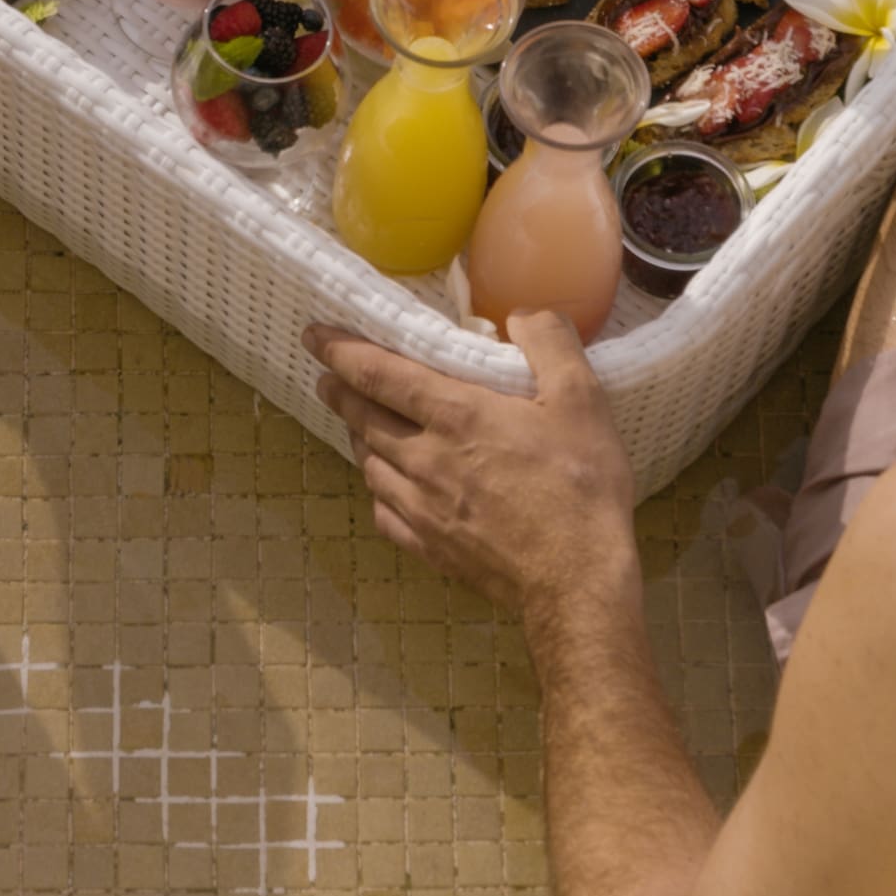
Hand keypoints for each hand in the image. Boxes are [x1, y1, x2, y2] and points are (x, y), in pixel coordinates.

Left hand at [304, 313, 639, 624]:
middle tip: (327, 375)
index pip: (380, 374)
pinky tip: (385, 489)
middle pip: (364, 418)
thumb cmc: (580, 485)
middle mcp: (426, 459)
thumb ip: (549, 343)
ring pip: (371, 464)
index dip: (342, 351)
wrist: (577, 582)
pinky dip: (378, 491)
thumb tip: (521, 314)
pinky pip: (386, 513)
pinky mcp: (431, 548)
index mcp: (455, 415)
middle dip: (341, 391)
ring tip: (356, 423)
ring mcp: (423, 508)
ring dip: (358, 437)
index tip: (314, 336)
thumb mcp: (580, 399)